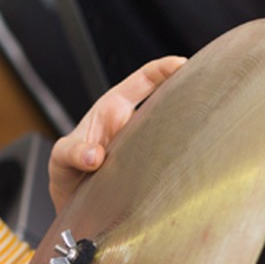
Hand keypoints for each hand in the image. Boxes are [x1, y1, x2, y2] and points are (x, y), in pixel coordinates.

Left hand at [48, 56, 186, 211]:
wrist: (71, 200)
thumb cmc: (67, 169)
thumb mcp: (61, 157)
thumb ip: (73, 153)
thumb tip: (95, 156)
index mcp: (113, 109)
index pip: (142, 81)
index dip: (161, 70)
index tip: (181, 64)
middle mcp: (133, 125)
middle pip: (165, 104)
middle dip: (185, 96)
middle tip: (203, 96)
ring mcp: (144, 147)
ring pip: (169, 135)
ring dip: (182, 135)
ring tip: (199, 135)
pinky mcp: (150, 170)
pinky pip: (165, 165)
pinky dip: (175, 166)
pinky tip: (185, 171)